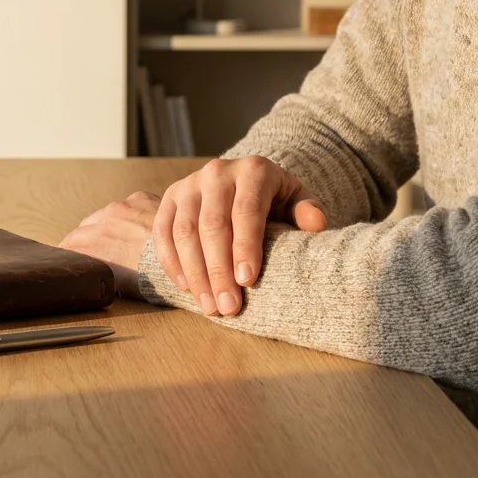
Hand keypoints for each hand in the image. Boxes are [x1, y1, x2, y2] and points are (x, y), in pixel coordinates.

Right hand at [59, 191, 159, 299]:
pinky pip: (128, 205)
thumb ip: (100, 271)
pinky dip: (129, 215)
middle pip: (84, 229)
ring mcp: (123, 206)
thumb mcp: (118, 283)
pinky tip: (137, 227)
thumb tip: (93, 275)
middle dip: (87, 240)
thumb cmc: (154, 279)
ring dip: (107, 226)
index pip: (69, 245)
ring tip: (118, 241)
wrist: (185, 260)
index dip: (71, 254)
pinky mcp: (142, 198)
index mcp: (94, 243)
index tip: (74, 262)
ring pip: (105, 215)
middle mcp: (103, 219)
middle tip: (96, 254)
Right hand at [154, 157, 326, 316]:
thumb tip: (315, 225)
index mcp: (253, 171)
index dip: (245, 246)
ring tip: (209, 306)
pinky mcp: (169, 197)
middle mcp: (217, 172)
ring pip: (184, 232)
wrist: (244, 181)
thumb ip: (306, 211)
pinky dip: (171, 261)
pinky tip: (186, 287)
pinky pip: (163, 232)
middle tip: (228, 307)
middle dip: (219, 270)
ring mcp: (189, 184)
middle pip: (212, 225)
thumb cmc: (274, 199)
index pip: (246, 211)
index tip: (247, 281)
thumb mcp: (296, 199)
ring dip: (195, 273)